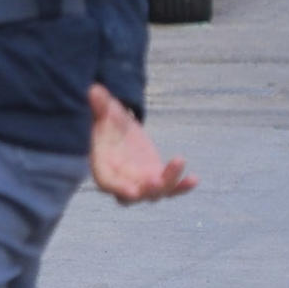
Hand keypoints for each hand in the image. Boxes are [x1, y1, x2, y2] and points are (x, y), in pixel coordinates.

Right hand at [87, 83, 196, 204]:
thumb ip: (100, 106)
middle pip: (132, 196)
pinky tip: (194, 178)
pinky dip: (182, 186)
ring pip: (155, 192)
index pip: (107, 182)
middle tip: (156, 181)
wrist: (118, 129)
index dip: (117, 188)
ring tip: (179, 160)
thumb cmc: (106, 121)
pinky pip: (171, 188)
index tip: (131, 191)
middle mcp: (121, 180)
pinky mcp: (157, 179)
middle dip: (145, 191)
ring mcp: (140, 183)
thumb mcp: (104, 111)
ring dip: (169, 183)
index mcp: (102, 166)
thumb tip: (94, 91)